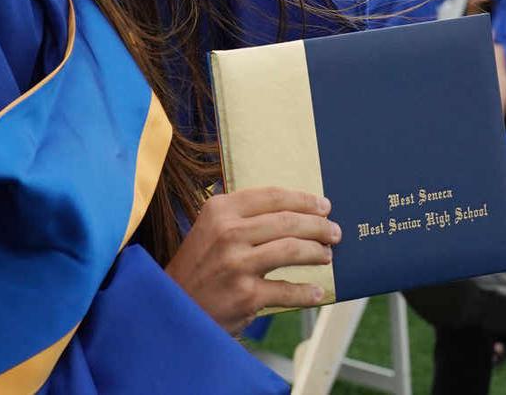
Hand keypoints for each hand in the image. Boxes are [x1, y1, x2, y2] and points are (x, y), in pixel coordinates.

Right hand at [165, 187, 339, 333]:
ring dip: (317, 252)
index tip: (323, 205)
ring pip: (292, 249)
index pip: (272, 196)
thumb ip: (243, 217)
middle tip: (334, 232)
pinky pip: (287, 289)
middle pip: (288, 222)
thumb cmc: (197, 267)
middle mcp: (228, 233)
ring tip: (327, 255)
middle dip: (318, 226)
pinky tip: (317, 292)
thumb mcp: (210, 230)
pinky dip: (308, 292)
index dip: (303, 200)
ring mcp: (236, 264)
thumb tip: (293, 212)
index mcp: (220, 210)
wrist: (171, 309)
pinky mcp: (245, 295)